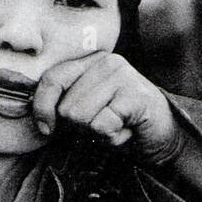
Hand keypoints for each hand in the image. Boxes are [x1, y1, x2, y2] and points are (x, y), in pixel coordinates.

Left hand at [31, 51, 180, 162]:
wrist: (163, 137)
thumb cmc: (119, 125)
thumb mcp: (85, 111)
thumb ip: (62, 105)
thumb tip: (37, 119)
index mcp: (89, 61)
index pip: (51, 79)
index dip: (42, 109)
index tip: (47, 129)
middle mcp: (106, 62)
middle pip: (66, 106)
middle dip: (79, 127)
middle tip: (103, 125)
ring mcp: (123, 75)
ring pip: (81, 117)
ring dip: (96, 134)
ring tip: (116, 127)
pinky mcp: (135, 95)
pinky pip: (102, 126)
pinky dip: (112, 139)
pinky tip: (126, 131)